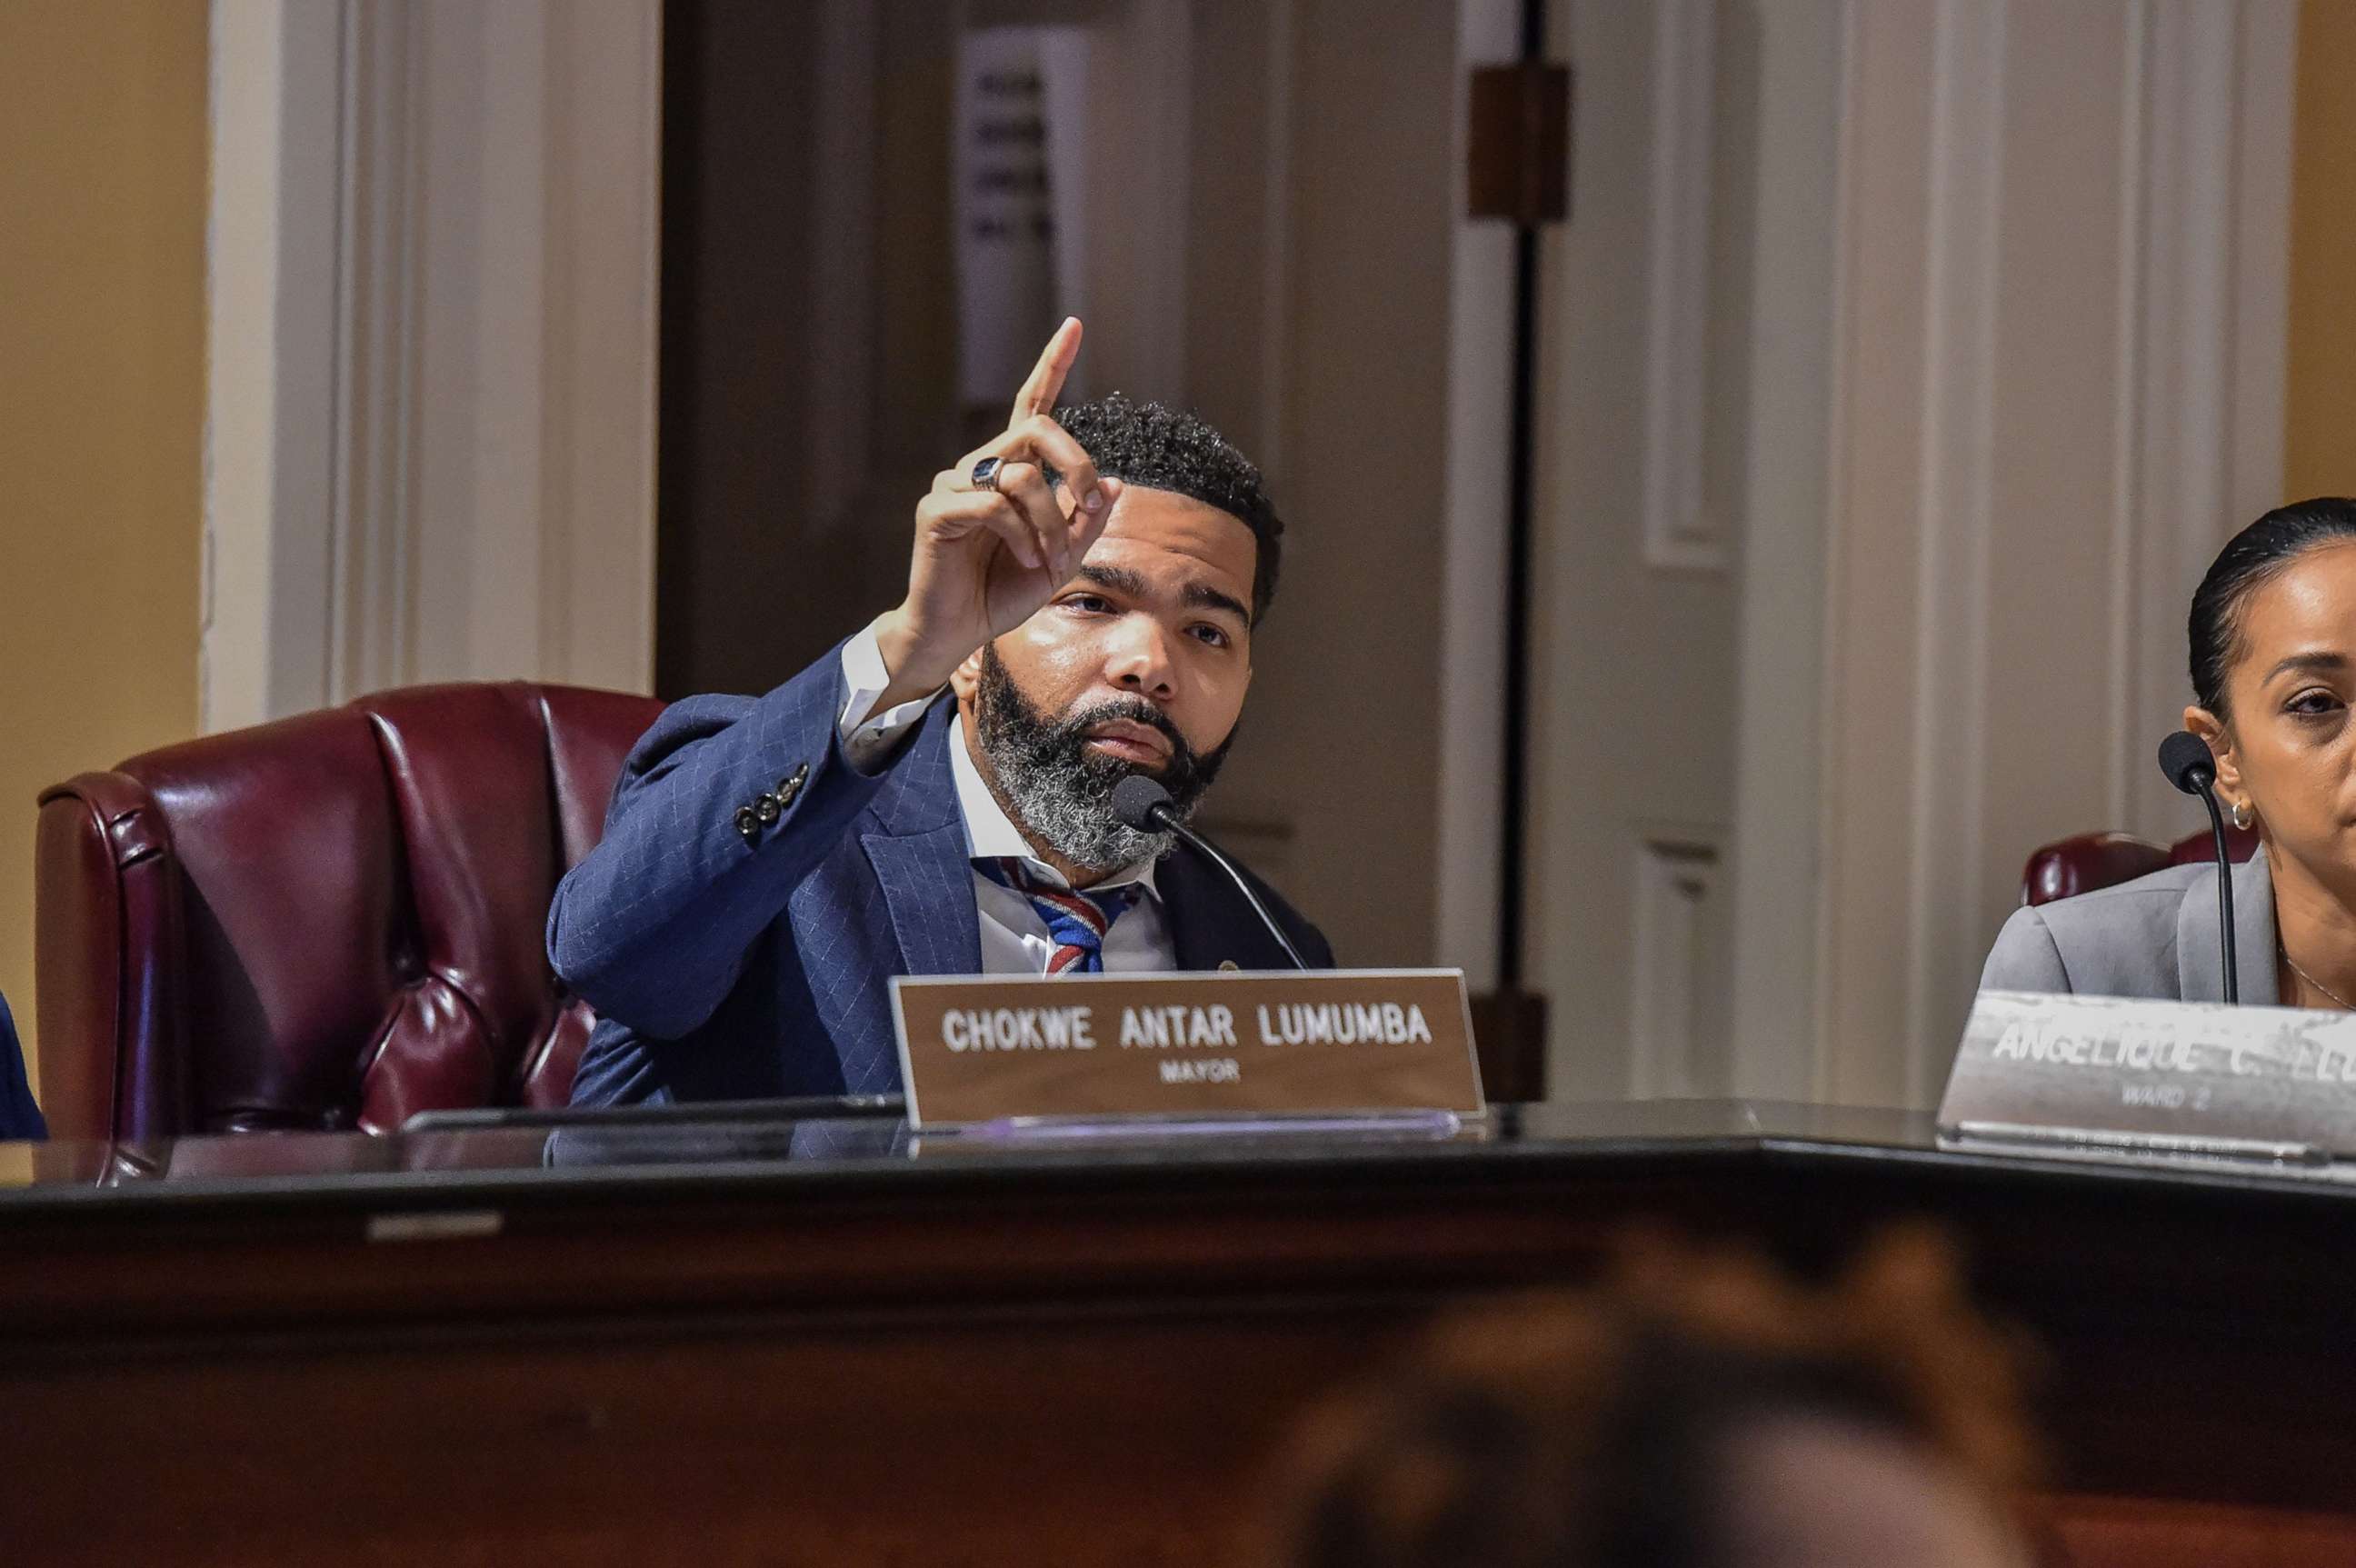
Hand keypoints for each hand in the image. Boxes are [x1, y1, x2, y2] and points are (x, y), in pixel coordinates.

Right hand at [874, 318, 1122, 704]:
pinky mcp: (936, 510)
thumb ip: (1086, 522)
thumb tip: (1115, 483)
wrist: (958, 632)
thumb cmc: (1004, 593)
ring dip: (1051, 521)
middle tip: (1088, 506)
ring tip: (1048, 559)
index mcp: (1011, 470)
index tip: (1075, 325)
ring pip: (1021, 474)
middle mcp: (981, 467)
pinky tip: (1022, 559)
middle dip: (1077, 465)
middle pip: (1038, 429)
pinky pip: (992, 505)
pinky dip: (1020, 535)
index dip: (1053, 363)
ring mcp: (954, 485)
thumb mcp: (1062, 559)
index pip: (1032, 404)